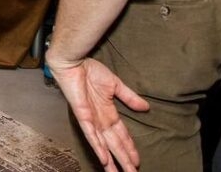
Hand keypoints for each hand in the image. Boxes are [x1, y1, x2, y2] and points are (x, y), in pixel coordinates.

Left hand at [48, 56, 148, 171]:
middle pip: (114, 145)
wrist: (74, 60)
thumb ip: (129, 97)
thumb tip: (146, 108)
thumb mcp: (115, 85)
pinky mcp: (82, 115)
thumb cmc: (90, 70)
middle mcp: (100, 119)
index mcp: (108, 113)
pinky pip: (90, 134)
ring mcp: (91, 119)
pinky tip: (103, 159)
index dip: (129, 148)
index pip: (122, 135)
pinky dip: (97, 147)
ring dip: (111, 160)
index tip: (136, 161)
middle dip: (123, 160)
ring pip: (103, 145)